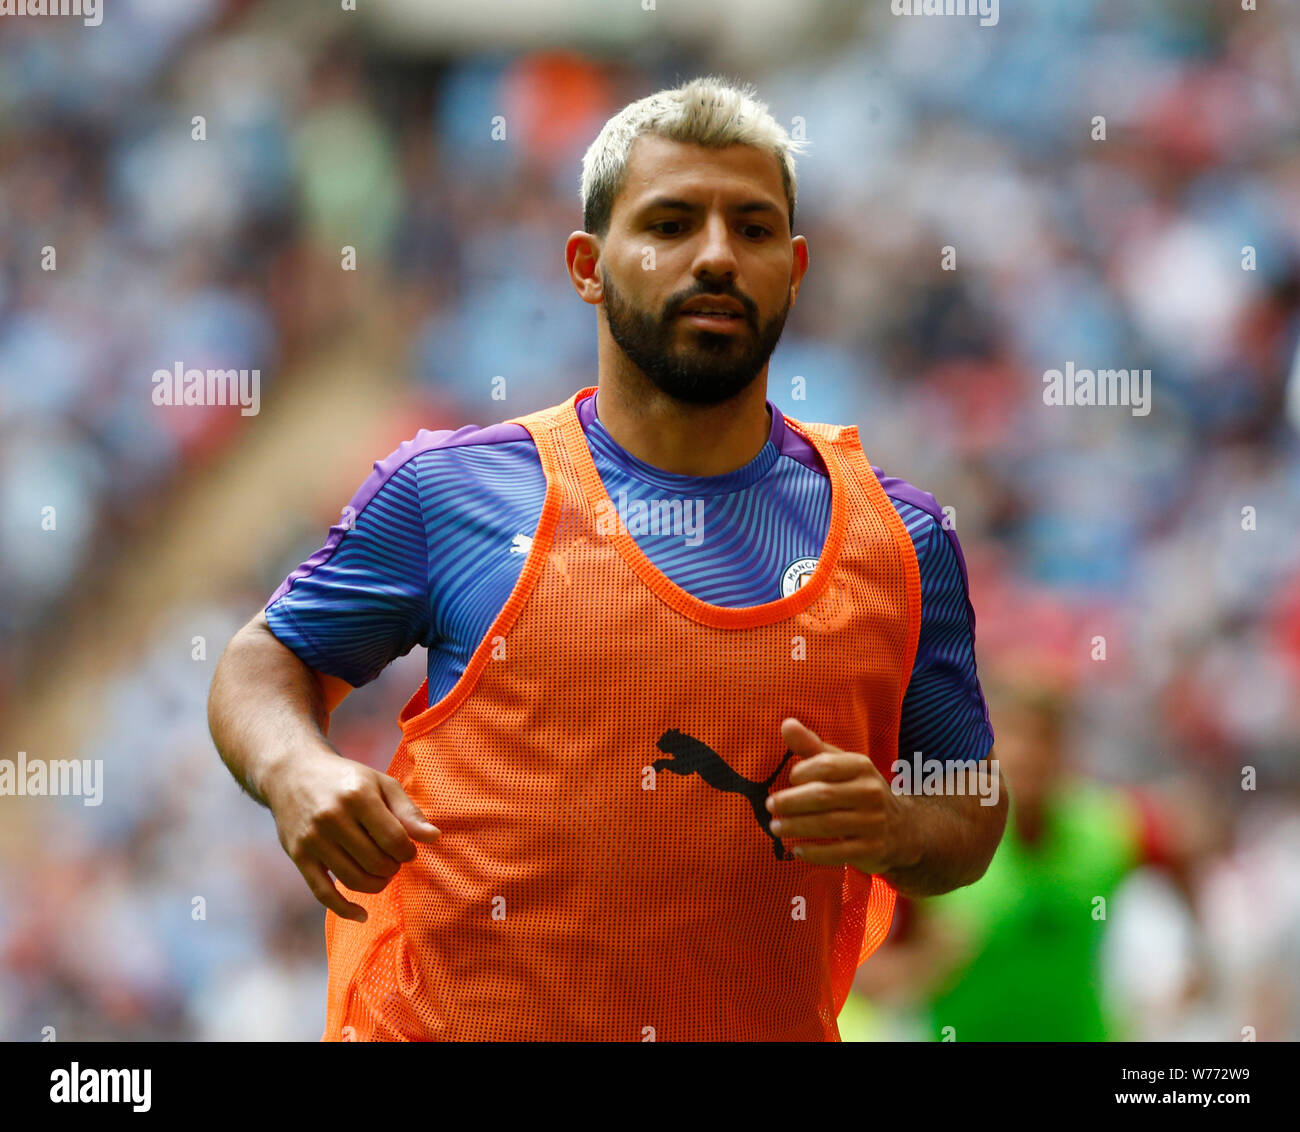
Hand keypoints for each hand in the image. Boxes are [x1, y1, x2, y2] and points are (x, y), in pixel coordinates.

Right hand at [265, 746, 440, 921]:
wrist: (292, 772)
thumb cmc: (346, 779)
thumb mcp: (380, 783)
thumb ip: (408, 811)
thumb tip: (434, 837)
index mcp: (358, 796)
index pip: (394, 839)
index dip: (408, 852)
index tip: (408, 850)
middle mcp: (332, 817)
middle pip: (375, 862)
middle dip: (393, 867)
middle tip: (394, 860)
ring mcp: (313, 839)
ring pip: (353, 880)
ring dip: (377, 884)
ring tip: (382, 873)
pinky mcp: (298, 855)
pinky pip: (322, 893)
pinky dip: (344, 909)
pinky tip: (362, 915)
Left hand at [765, 718, 919, 874]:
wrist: (904, 829)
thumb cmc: (860, 791)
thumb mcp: (842, 765)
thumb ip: (812, 747)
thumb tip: (786, 724)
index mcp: (862, 767)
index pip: (826, 765)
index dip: (801, 772)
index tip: (789, 779)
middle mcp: (871, 792)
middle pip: (822, 796)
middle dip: (790, 802)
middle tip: (770, 806)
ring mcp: (874, 822)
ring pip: (827, 824)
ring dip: (795, 827)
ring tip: (775, 828)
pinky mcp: (872, 849)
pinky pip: (838, 853)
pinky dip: (814, 852)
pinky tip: (797, 850)